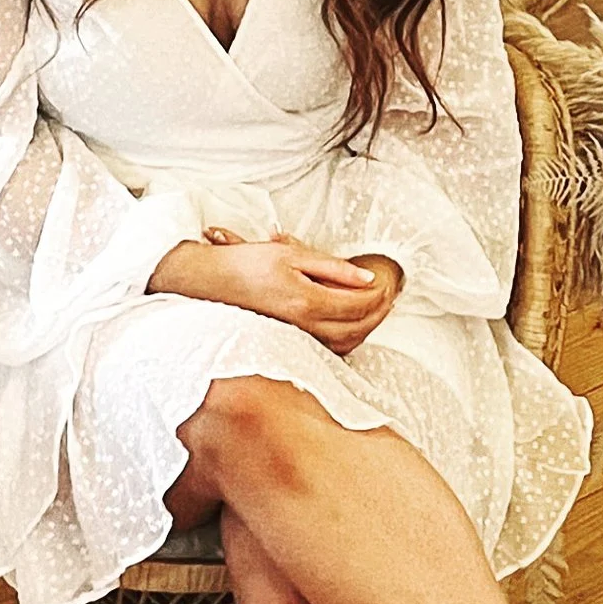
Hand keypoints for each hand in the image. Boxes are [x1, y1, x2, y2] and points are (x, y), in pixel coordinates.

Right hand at [150, 233, 399, 351]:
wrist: (210, 284)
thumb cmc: (248, 264)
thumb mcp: (291, 255)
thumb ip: (332, 268)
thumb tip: (367, 279)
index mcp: (306, 300)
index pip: (358, 304)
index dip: (379, 294)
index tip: (389, 282)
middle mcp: (304, 326)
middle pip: (357, 327)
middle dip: (380, 313)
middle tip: (392, 297)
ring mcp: (296, 337)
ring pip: (346, 343)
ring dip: (367, 328)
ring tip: (378, 311)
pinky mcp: (290, 342)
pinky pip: (329, 348)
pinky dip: (348, 339)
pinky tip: (352, 326)